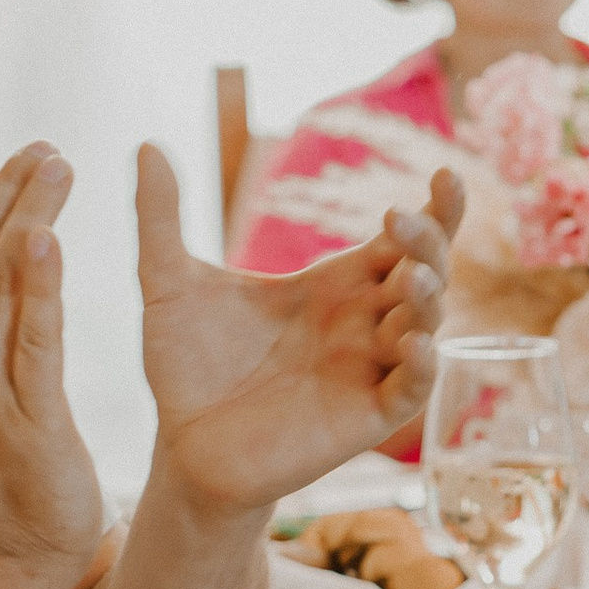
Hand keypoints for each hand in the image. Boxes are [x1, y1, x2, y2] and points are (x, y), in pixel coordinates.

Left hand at [132, 148, 458, 516]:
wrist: (180, 443)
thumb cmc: (185, 365)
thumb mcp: (167, 284)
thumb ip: (160, 217)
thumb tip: (145, 145)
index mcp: (333, 284)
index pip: (400, 239)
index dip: (433, 208)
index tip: (443, 172)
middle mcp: (362, 323)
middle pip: (425, 272)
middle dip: (427, 242)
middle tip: (401, 222)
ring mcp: (368, 370)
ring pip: (426, 326)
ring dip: (429, 299)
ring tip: (410, 277)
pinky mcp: (364, 418)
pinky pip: (410, 391)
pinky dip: (422, 367)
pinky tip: (416, 343)